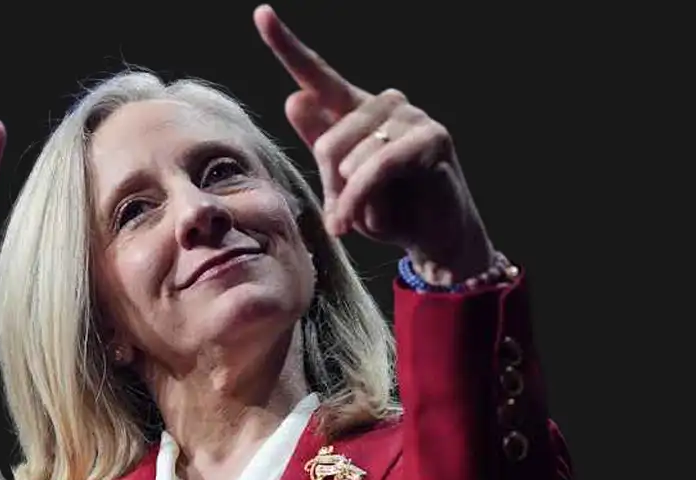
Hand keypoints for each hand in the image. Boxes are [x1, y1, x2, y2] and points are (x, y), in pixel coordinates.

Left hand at [254, 5, 493, 279]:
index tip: (261, 14)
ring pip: (352, 158)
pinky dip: (364, 198)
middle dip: (331, 189)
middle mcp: (384, 104)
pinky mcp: (433, 138)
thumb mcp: (343, 186)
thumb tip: (295, 99)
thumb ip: (321, 146)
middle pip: (327, 141)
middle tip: (342, 217)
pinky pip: (379, 167)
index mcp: (355, 110)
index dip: (287, 47)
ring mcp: (411, 117)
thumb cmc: (389, 211)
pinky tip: (364, 220)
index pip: (317, 75)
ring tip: (362, 219)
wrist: (435, 241)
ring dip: (351, 201)